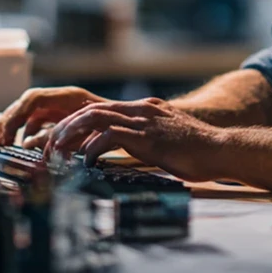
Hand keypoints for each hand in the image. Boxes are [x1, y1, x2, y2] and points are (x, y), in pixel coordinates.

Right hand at [0, 86, 106, 145]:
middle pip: (26, 103)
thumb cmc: (111, 126)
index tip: (7, 136)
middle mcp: (61, 98)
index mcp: (67, 97)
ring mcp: (61, 104)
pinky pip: (39, 118)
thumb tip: (29, 144)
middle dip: (10, 122)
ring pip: (29, 111)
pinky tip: (26, 145)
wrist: (129, 124)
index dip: (16, 116)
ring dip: (16, 126)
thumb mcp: (84, 133)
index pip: (33, 99)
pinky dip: (29, 130)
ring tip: (8, 145)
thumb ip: (57, 138)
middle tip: (2, 143)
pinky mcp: (62, 114)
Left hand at [45, 97, 224, 183]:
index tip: (60, 139)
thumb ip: (147, 140)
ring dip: (71, 135)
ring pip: (95, 118)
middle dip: (66, 127)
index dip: (76, 122)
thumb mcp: (166, 140)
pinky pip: (110, 137)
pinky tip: (87, 163)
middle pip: (91, 110)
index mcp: (144, 110)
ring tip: (57, 152)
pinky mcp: (147, 137)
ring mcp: (144, 121)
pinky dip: (92, 149)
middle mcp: (141, 110)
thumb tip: (126, 154)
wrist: (222, 149)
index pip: (101, 109)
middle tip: (49, 146)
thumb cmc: (198, 151)